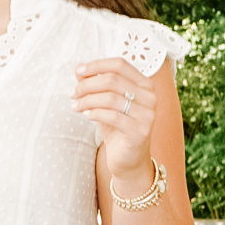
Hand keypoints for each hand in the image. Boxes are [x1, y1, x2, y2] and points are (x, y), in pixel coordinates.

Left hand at [71, 56, 156, 189]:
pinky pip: (112, 116)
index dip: (97, 65)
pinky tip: (86, 115)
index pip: (120, 65)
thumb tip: (78, 67)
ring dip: (87, 100)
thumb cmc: (117, 128)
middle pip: (112, 80)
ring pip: (110, 98)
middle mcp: (150, 97)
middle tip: (73, 94)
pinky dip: (95, 113)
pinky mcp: (140, 131)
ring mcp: (147, 114)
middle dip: (87, 85)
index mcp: (144, 84)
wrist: (128, 160)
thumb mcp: (104, 103)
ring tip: (76, 106)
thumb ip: (94, 84)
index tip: (78, 71)